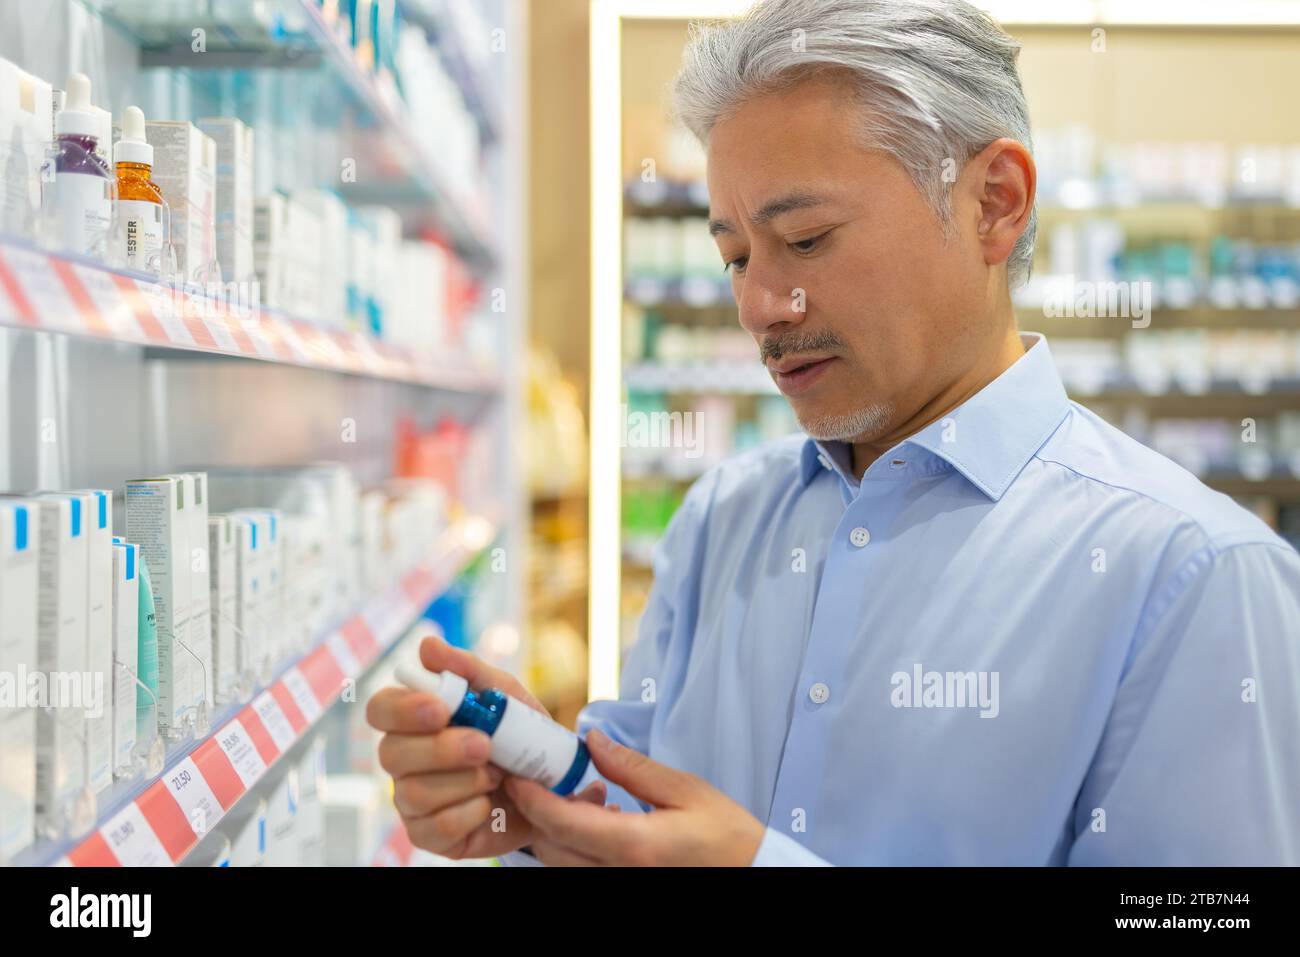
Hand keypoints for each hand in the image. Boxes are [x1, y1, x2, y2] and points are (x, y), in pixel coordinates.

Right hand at [366, 633, 606, 858]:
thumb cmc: (520, 734)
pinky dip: (471, 812)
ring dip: (465, 781)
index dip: (403, 709)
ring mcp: (412, 801)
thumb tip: (427, 646)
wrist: (553, 786)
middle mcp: (404, 759)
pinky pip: (435, 827)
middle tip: (485, 745)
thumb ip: (468, 670)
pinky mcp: (430, 835)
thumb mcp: (505, 696)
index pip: (381, 708)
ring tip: (498, 773)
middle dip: (441, 749)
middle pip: (391, 754)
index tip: (441, 708)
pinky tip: (490, 803)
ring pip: (414, 792)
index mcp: (414, 719)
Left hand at [504, 728, 765, 865]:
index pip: (560, 823)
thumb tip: (591, 740)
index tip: (517, 773)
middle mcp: (617, 875)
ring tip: (584, 797)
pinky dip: (575, 846)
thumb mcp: (685, 790)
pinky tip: (601, 821)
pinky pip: (581, 871)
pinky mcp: (621, 889)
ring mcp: (618, 887)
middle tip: (546, 777)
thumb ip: (631, 767)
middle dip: (538, 812)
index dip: (530, 798)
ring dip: (556, 829)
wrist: (754, 875)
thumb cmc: (728, 836)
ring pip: (560, 863)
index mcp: (634, 846)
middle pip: (549, 848)